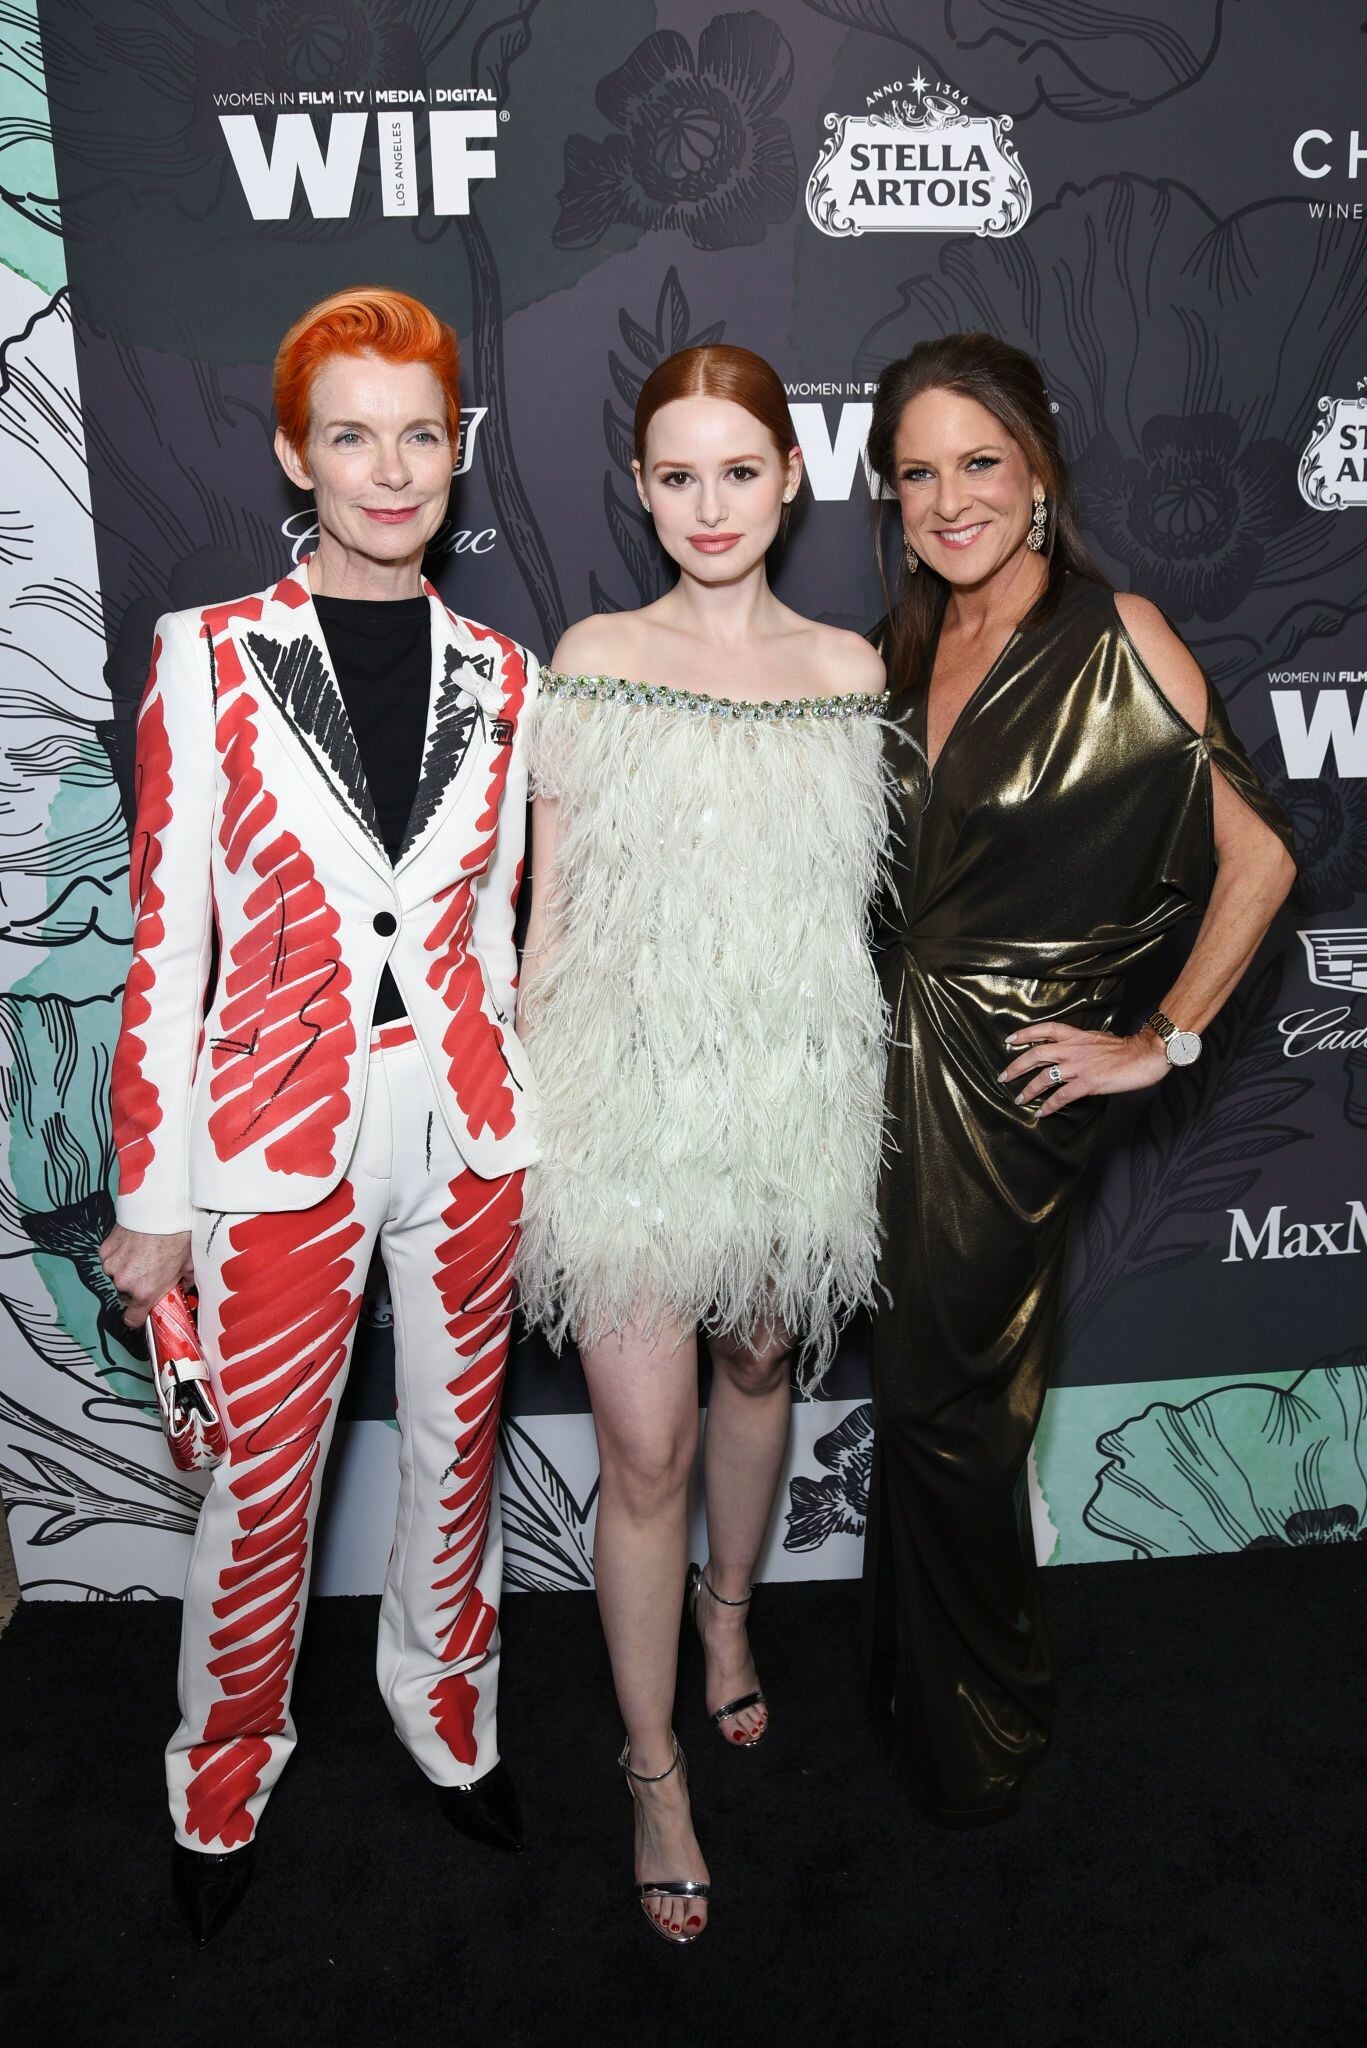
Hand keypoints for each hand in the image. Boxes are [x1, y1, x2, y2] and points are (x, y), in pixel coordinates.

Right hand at [97, 1225, 193, 1329]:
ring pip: (117, 1276)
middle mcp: (124, 1283)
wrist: (160, 1210)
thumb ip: (182, 1284)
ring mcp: (112, 1266)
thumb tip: (183, 1289)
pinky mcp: (104, 1250)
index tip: (143, 1311)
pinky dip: (119, 1255)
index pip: (133, 1320)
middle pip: (126, 1295)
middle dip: (136, 1287)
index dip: (138, 1316)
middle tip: (150, 1271)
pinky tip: (133, 1244)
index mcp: (145, 1292)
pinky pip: (111, 1260)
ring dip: (126, 1270)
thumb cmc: (177, 1238)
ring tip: (143, 1254)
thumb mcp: (188, 1267)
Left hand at [999, 1020, 1169, 1118]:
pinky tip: (1041, 1112)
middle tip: (1003, 1076)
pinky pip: (1062, 1096)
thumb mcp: (1097, 1038)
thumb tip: (1068, 1049)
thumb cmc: (1125, 1048)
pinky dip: (1049, 1105)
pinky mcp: (1088, 1083)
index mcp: (1076, 1036)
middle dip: (1016, 1066)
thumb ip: (1080, 1043)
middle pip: (1037, 1054)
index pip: (1046, 1029)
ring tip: (1019, 1099)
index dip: (1026, 1034)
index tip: (1010, 1040)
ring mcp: (1079, 1066)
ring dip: (1029, 1089)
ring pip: (1045, 1077)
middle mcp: (1073, 1049)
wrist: (1144, 1055)